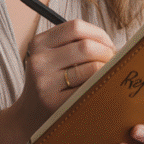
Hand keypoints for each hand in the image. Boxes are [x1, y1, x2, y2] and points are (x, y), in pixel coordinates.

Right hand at [13, 20, 116, 134]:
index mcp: (38, 43)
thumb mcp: (51, 57)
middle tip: (114, 61)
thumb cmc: (50, 82)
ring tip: (110, 74)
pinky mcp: (53, 103)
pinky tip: (101, 87)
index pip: (76, 27)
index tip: (108, 44)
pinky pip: (89, 88)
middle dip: (107, 52)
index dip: (98, 34)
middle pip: (86, 46)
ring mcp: (44, 83)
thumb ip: (75, 44)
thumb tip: (115, 44)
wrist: (28, 116)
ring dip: (108, 69)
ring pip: (92, 67)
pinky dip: (101, 85)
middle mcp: (39, 61)